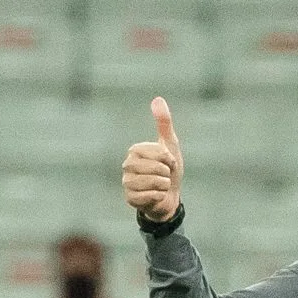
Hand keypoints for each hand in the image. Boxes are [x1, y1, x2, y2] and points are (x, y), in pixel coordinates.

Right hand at [122, 96, 182, 221]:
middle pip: (156, 168)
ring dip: (163, 185)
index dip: (169, 159)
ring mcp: (127, 182)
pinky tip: (156, 196)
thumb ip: (164, 123)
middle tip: (164, 175)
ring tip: (160, 186)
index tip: (168, 162)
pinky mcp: (130, 198)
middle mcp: (127, 165)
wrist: (169, 197)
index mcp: (135, 150)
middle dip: (166, 173)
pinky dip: (159, 196)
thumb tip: (157, 99)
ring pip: (153, 182)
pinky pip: (151, 196)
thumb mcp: (170, 145)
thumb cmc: (169, 170)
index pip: (158, 152)